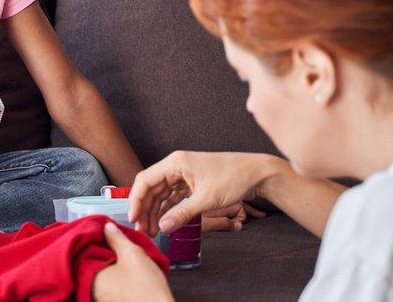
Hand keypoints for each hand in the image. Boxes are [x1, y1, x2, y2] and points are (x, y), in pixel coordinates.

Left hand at [93, 222, 172, 301]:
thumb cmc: (147, 289)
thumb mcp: (133, 255)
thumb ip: (117, 238)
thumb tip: (106, 227)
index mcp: (89, 277)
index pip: (83, 252)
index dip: (93, 241)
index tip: (101, 234)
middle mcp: (90, 290)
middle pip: (90, 264)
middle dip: (100, 253)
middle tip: (112, 244)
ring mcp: (100, 300)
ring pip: (99, 276)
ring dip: (106, 266)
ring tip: (119, 257)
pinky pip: (106, 287)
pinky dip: (112, 279)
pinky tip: (123, 274)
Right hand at [129, 151, 283, 235]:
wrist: (258, 174)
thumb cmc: (234, 178)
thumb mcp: (207, 199)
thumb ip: (182, 214)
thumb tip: (162, 227)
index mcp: (175, 163)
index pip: (145, 180)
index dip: (136, 200)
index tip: (134, 218)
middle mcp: (176, 166)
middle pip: (151, 188)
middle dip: (146, 209)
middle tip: (144, 230)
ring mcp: (184, 174)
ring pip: (161, 193)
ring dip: (156, 211)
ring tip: (153, 230)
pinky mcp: (192, 182)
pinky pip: (173, 196)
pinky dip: (168, 209)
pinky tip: (165, 221)